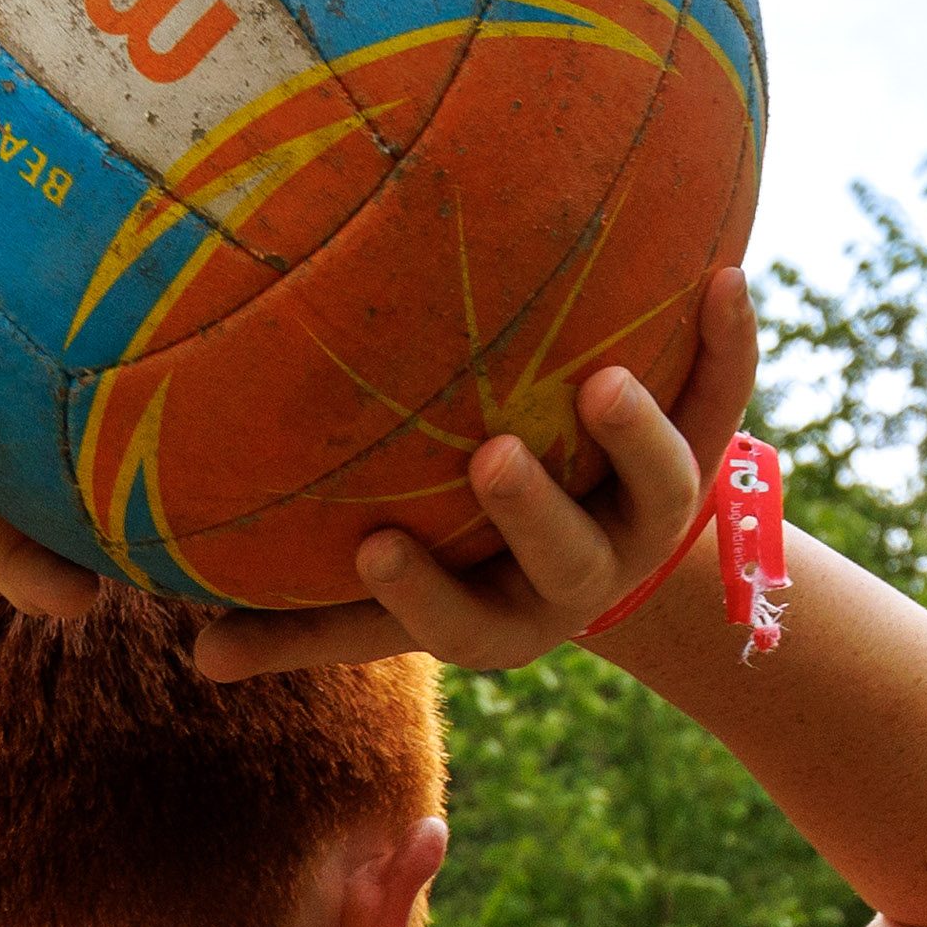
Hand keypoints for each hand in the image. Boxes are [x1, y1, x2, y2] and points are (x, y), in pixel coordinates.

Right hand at [175, 270, 740, 685]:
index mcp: (506, 617)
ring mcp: (651, 512)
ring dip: (642, 437)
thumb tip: (196, 651)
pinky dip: (730, 343)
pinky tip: (726, 275)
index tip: (374, 549)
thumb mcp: (387, 605)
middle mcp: (585, 573)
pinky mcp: (704, 446)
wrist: (610, 542)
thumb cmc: (465, 564)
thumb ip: (302, 625)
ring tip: (604, 381)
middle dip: (533, 512)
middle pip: (571, 561)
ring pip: (664, 489)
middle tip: (490, 458)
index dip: (424, 594)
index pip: (462, 622)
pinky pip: (726, 396)